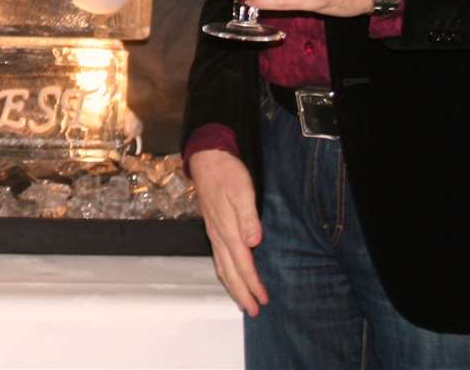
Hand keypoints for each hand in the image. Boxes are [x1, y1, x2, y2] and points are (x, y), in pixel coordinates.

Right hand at [188, 149, 266, 315]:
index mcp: (228, 229)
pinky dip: (225, 272)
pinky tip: (230, 274)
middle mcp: (219, 235)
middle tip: (253, 311)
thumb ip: (248, 217)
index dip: (253, 283)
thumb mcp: (242, 191)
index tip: (263, 300)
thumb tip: (254, 242)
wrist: (206, 158)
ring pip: (222, 266)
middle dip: (241, 293)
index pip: (242, 264)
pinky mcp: (213, 227)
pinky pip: (219, 257)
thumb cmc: (227, 173)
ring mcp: (214, 232)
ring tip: (242, 300)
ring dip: (232, 286)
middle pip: (229, 271)